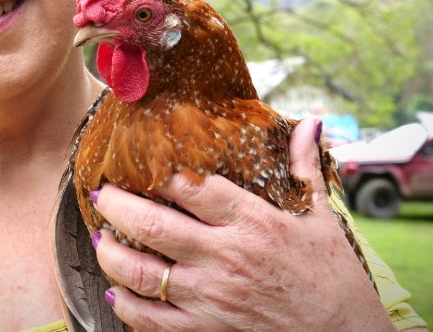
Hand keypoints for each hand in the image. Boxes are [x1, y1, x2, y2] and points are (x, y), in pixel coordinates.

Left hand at [91, 116, 394, 330]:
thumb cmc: (333, 279)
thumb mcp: (322, 218)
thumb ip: (304, 168)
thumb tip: (308, 122)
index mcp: (252, 222)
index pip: (190, 187)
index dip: (156, 172)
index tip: (139, 162)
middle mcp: (225, 257)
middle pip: (152, 224)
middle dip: (115, 205)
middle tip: (101, 193)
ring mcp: (211, 297)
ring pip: (140, 273)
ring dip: (110, 253)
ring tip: (99, 238)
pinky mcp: (206, 330)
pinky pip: (151, 320)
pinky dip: (125, 306)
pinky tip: (116, 292)